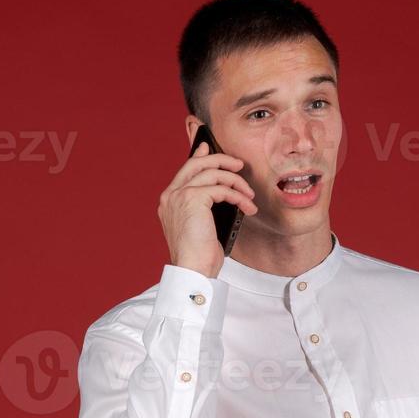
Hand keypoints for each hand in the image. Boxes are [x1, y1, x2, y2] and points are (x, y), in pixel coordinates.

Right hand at [158, 139, 258, 277]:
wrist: (192, 270)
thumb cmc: (198, 255)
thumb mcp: (201, 225)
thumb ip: (204, 205)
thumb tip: (218, 190)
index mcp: (169, 200)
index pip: (185, 170)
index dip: (199, 156)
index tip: (209, 147)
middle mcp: (170, 195)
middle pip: (197, 163)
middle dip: (220, 159)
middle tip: (239, 165)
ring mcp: (179, 196)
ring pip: (212, 173)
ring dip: (236, 183)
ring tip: (249, 196)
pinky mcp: (192, 199)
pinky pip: (221, 188)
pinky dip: (238, 196)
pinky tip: (247, 207)